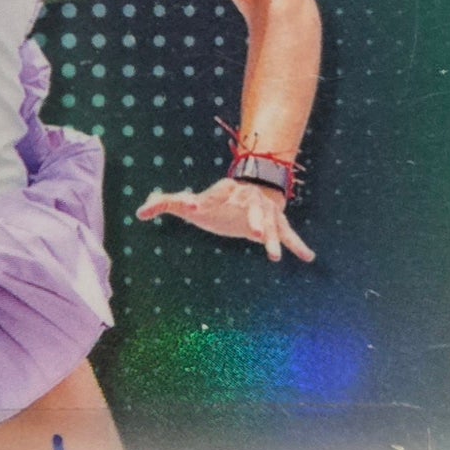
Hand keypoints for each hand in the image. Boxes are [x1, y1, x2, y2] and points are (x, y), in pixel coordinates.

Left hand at [135, 177, 314, 264]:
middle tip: (254, 233)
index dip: (204, 198)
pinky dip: (297, 245)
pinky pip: (289, 234)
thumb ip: (165, 204)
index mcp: (224, 191)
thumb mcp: (189, 203)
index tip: (191, 203)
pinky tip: (309, 258)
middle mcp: (247, 198)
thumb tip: (139, 212)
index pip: (215, 192)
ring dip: (273, 237)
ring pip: (271, 223)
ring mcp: (264, 211)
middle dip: (253, 217)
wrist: (247, 194)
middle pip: (251, 205)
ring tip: (273, 255)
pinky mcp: (275, 224)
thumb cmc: (214, 201)